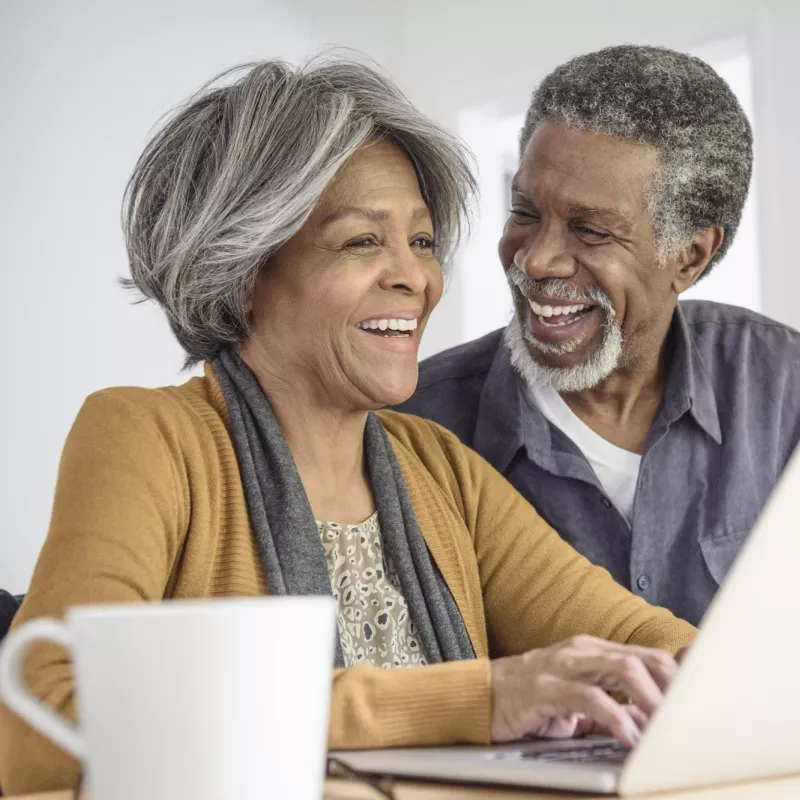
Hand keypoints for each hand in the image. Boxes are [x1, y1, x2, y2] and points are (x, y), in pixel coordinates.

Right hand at [490, 635, 678, 746]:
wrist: (479, 697)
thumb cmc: (530, 700)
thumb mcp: (577, 700)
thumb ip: (612, 706)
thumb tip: (650, 722)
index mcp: (593, 652)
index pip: (648, 657)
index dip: (679, 682)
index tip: (700, 709)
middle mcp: (582, 652)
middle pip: (643, 659)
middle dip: (673, 690)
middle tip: (690, 723)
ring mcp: (562, 665)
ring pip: (622, 668)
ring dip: (652, 700)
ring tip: (666, 729)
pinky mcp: (544, 686)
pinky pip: (588, 697)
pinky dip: (615, 717)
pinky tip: (628, 736)